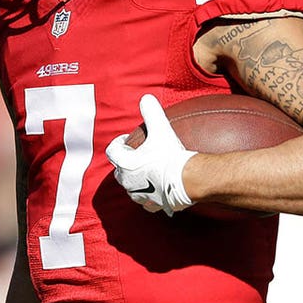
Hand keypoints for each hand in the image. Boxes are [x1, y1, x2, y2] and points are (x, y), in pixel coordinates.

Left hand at [105, 94, 195, 216]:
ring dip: (136, 180)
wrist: (190, 181)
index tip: (128, 140)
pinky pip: (146, 202)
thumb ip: (152, 112)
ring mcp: (140, 196)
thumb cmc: (171, 156)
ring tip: (147, 171)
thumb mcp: (161, 129)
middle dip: (125, 163)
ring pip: (131, 188)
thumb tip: (146, 97)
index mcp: (125, 164)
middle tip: (138, 155)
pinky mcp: (153, 205)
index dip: (118, 143)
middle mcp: (128, 182)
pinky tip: (158, 189)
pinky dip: (150, 195)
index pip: (112, 152)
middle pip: (119, 171)